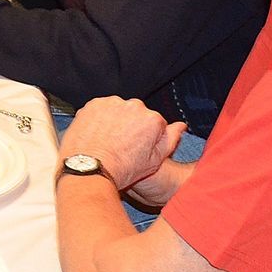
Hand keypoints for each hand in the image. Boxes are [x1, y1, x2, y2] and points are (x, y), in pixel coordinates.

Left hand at [58, 96, 186, 192]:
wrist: (90, 168)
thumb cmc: (123, 169)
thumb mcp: (154, 161)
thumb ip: (170, 140)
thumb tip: (181, 126)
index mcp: (152, 119)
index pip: (154, 122)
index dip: (147, 136)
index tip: (137, 147)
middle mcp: (134, 106)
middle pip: (136, 113)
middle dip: (131, 125)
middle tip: (122, 145)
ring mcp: (112, 103)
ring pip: (118, 110)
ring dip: (115, 120)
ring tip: (108, 140)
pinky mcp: (94, 104)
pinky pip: (101, 109)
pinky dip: (99, 119)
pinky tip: (97, 134)